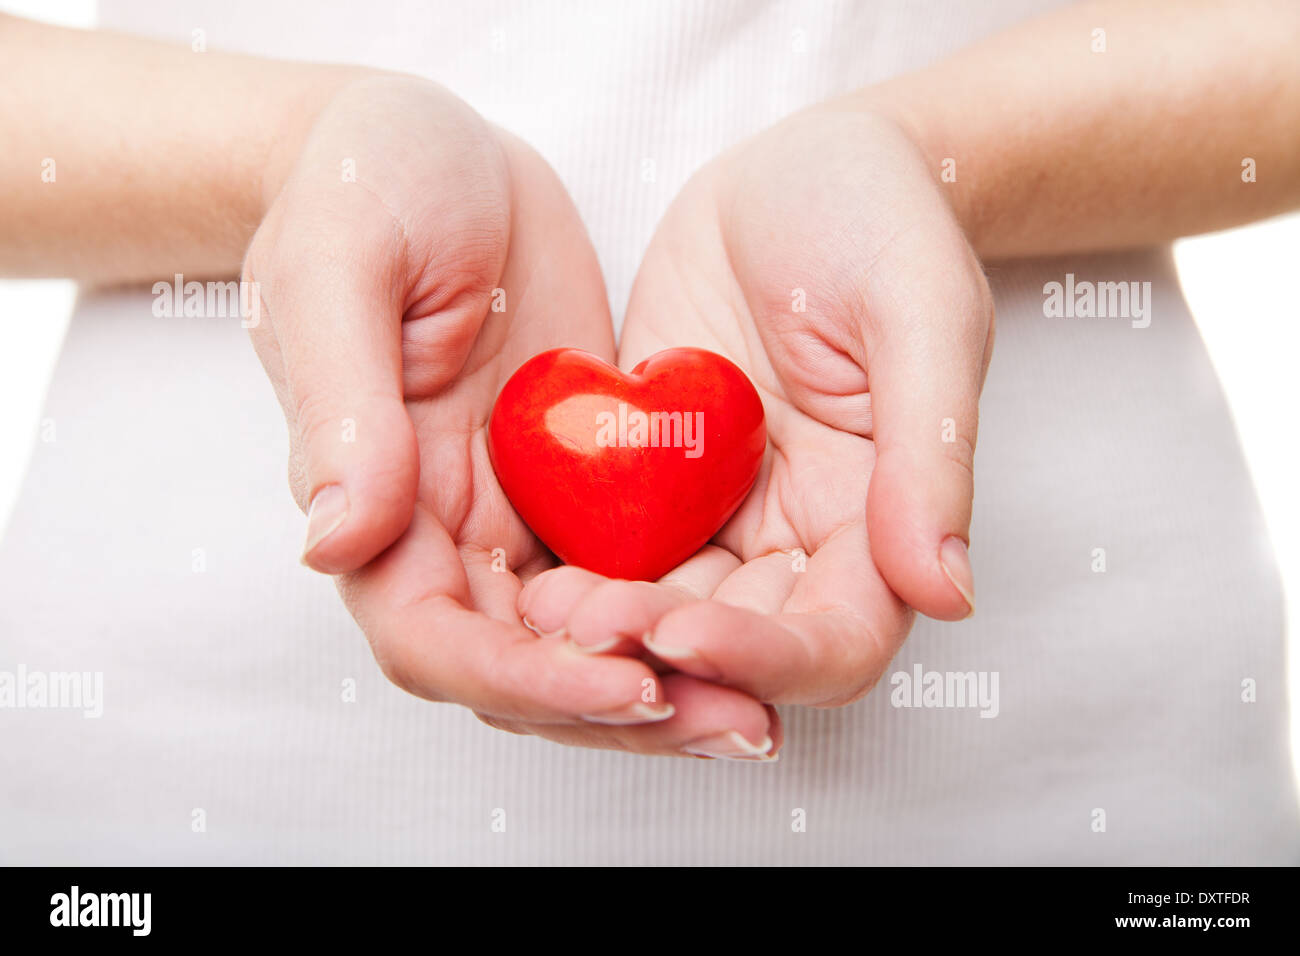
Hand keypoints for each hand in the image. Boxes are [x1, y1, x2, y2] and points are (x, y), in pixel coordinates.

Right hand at [245, 74, 777, 756]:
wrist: (439, 149)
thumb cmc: (367, 182)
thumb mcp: (342, 265)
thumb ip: (339, 403)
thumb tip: (333, 543)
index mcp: (374, 498)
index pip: (438, 638)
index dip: (527, 679)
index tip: (626, 678)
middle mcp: (443, 531)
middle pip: (524, 669)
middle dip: (622, 707)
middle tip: (734, 721)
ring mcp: (515, 516)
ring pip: (587, 641)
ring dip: (669, 683)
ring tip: (762, 707)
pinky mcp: (579, 487)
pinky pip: (631, 573)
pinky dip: (686, 612)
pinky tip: (758, 626)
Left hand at [520, 106, 993, 706]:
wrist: (799, 173)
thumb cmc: (882, 225)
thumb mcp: (921, 314)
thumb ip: (930, 452)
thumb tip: (948, 592)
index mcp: (876, 520)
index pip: (835, 640)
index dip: (762, 658)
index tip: (683, 632)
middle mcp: (795, 537)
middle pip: (735, 644)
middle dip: (660, 651)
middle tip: (583, 630)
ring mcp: (717, 513)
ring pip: (661, 610)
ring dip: (606, 628)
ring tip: (543, 612)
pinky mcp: (650, 480)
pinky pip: (609, 545)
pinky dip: (572, 569)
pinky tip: (523, 572)